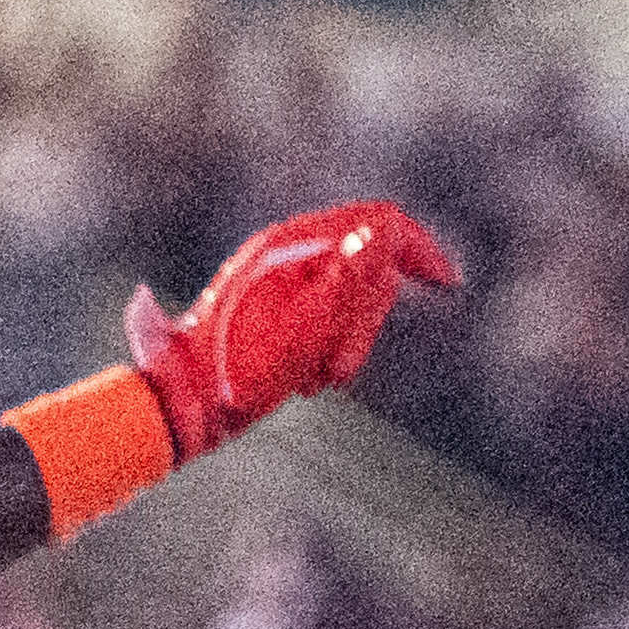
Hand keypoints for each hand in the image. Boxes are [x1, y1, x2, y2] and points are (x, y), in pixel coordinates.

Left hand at [126, 198, 462, 462]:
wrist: (181, 407)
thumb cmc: (235, 374)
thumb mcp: (303, 330)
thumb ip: (347, 279)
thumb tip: (385, 232)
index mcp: (291, 244)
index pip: (377, 221)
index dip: (417, 248)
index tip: (446, 283)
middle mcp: (288, 252)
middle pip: (369, 267)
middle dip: (365, 322)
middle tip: (337, 373)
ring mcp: (282, 280)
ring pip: (351, 299)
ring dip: (346, 343)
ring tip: (315, 382)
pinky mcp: (278, 308)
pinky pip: (329, 319)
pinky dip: (328, 350)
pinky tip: (303, 381)